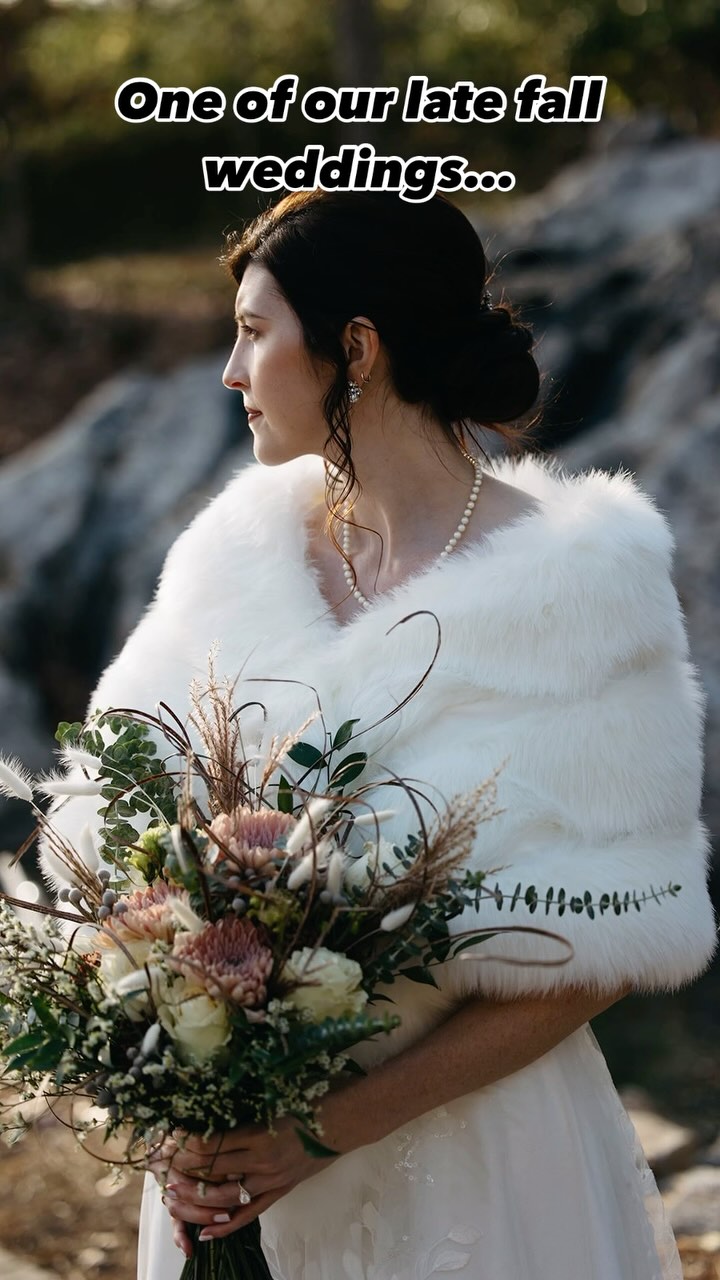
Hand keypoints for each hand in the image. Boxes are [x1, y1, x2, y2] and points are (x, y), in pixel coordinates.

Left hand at [148, 1117, 337, 1250]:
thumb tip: (212, 1106)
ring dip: (196, 1200)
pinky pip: (249, 1214)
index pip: (211, 1144)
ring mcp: (271, 1180)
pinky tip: (205, 1233)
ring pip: (225, 1198)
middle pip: (212, 1171)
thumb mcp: (273, 1099)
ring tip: (173, 1199)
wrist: (342, 1122)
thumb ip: (244, 1107)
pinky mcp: (279, 1191)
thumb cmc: (308, 1102)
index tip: (171, 1138)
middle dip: (184, 1172)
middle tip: (162, 1170)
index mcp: (258, 1133)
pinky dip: (226, 1226)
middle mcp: (261, 1160)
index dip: (187, 1143)